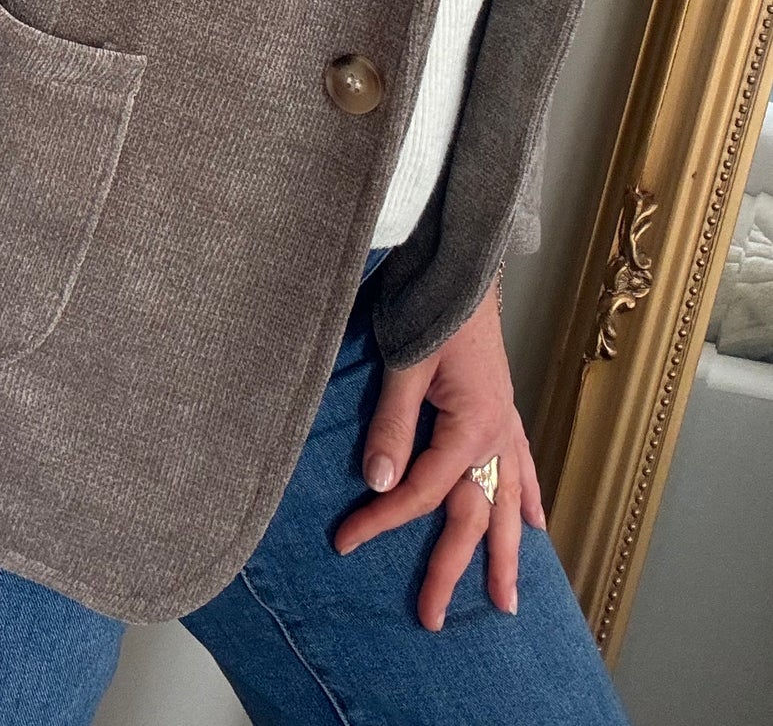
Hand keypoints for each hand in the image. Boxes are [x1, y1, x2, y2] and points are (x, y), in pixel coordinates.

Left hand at [332, 274, 546, 630]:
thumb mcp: (406, 363)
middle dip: (453, 570)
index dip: (384, 519)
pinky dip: (529, 496)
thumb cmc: (434, 304)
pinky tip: (534, 524)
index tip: (347, 540)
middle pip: (474, 515)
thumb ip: (392, 424)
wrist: (464, 263)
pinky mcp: (504, 408)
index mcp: (474, 426)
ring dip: (505, 552)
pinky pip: (522, 465)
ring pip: (508, 502)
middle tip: (432, 618)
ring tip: (506, 600)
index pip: (425, 491)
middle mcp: (498, 433)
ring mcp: (506, 422)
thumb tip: (379, 482)